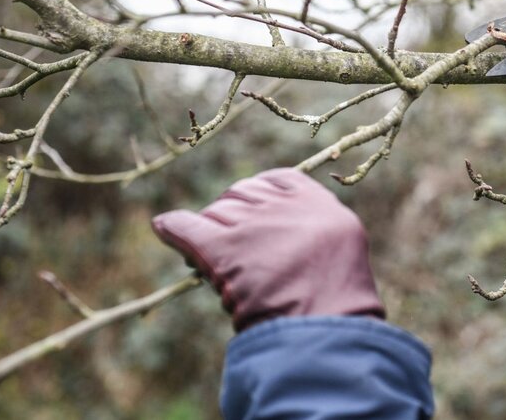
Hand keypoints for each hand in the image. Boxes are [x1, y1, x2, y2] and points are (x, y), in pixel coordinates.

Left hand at [151, 168, 383, 331]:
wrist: (323, 324)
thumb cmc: (339, 299)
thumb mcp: (342, 247)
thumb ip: (312, 229)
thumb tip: (281, 235)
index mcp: (314, 201)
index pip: (274, 180)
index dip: (258, 195)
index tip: (253, 213)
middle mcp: (280, 206)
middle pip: (240, 195)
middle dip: (232, 215)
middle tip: (231, 247)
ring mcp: (250, 224)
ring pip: (215, 214)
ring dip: (209, 233)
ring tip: (210, 263)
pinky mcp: (222, 248)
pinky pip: (188, 228)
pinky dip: (174, 228)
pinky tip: (164, 226)